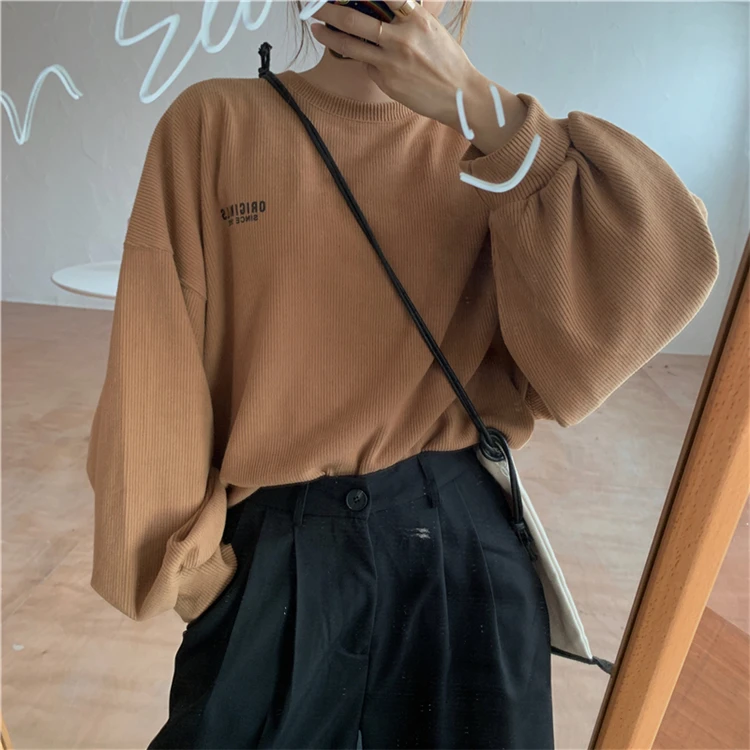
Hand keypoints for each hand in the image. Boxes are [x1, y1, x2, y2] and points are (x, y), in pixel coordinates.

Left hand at [310, 0, 479, 128]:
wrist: (459, 95)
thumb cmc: (448, 62)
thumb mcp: (431, 29)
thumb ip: (406, 18)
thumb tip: (380, 9)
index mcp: (417, 18)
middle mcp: (401, 38)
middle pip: (354, 19)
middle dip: (328, 10)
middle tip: (314, 4)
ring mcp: (391, 62)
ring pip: (350, 44)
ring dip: (327, 34)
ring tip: (314, 28)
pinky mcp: (386, 81)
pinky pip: (366, 65)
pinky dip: (362, 58)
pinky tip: (358, 54)